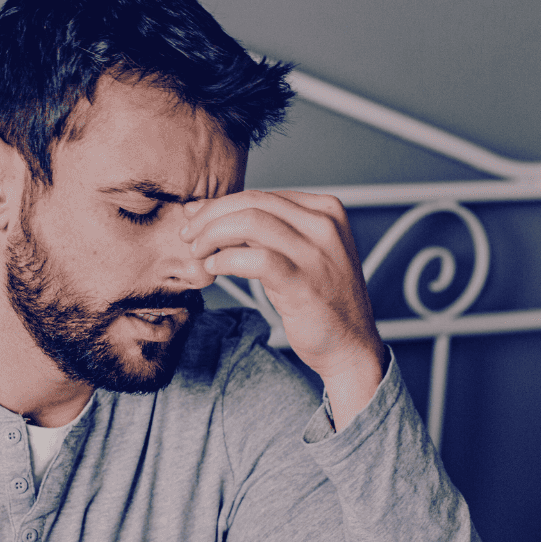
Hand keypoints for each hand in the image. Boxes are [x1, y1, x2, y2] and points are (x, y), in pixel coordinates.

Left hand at [182, 190, 387, 428]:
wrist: (351, 346)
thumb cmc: (320, 301)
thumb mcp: (296, 253)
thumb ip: (261, 231)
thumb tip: (207, 212)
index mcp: (325, 210)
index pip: (261, 195)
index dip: (220, 205)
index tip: (196, 219)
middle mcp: (324, 225)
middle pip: (252, 202)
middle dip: (211, 216)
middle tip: (189, 235)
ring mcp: (317, 253)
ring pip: (250, 223)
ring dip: (213, 235)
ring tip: (200, 253)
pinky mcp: (305, 282)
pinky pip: (255, 259)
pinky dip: (227, 260)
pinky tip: (216, 268)